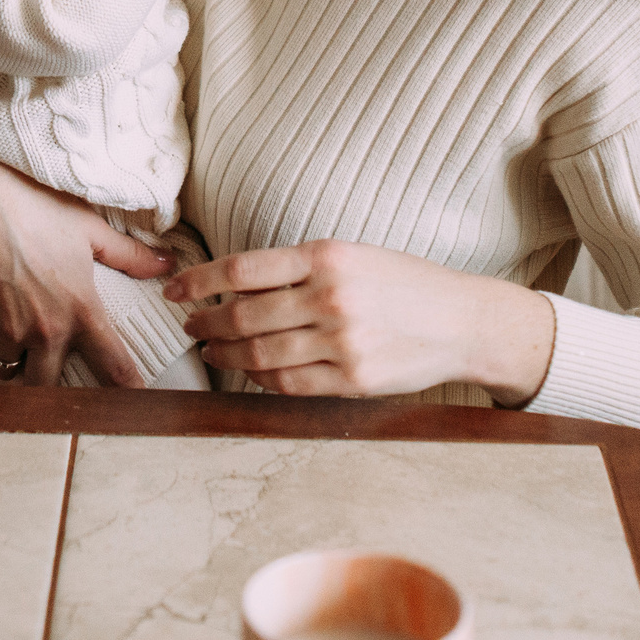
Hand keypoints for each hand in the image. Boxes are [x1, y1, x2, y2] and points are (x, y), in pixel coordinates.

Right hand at [0, 104, 173, 386]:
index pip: (113, 366)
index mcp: (82, 311)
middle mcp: (47, 329)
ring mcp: (11, 328)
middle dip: (49, 385)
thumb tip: (167, 263)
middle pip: (48, 387)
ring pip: (9, 370)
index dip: (127, 392)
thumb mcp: (91, 230)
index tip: (134, 405)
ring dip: (14, 363)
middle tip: (51, 368)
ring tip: (18, 345)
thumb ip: (130, 255)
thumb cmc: (39, 210)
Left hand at [163, 239, 555, 402]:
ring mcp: (343, 342)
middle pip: (243, 315)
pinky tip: (249, 373)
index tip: (176, 291)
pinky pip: (289, 384)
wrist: (464, 321)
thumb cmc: (404, 284)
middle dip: (207, 322)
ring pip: (260, 354)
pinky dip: (260, 379)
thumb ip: (299, 268)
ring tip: (211, 350)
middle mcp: (331, 297)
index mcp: (327, 256)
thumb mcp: (353, 255)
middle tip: (191, 325)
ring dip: (226, 354)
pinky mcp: (354, 379)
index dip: (198, 281)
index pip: (242, 269)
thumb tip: (235, 286)